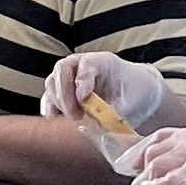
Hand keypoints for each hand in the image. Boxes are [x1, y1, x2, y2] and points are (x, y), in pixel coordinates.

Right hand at [39, 51, 167, 163]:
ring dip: (58, 102)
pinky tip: (57, 119)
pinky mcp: (64, 93)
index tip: (83, 99)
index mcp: (102, 61)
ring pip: (52, 82)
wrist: (136, 94)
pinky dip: (50, 108)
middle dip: (65, 93)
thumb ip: (114, 110)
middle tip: (75, 114)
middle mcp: (81, 65)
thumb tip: (97, 123)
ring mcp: (70, 77)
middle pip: (62, 69)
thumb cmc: (134, 93)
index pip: (86, 64)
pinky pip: (49, 97)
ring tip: (73, 118)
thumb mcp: (131, 101)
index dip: (82, 80)